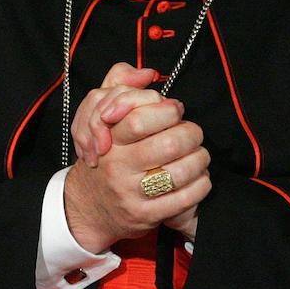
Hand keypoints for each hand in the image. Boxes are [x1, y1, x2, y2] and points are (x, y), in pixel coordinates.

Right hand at [64, 72, 211, 252]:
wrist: (88, 206)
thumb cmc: (106, 157)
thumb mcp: (102, 120)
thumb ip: (120, 88)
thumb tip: (148, 72)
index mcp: (108, 141)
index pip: (139, 119)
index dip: (166, 112)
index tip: (175, 110)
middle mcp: (117, 167)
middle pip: (169, 144)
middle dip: (191, 134)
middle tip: (192, 133)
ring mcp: (131, 193)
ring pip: (183, 170)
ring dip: (200, 159)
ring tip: (197, 156)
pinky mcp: (146, 215)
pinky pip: (188, 197)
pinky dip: (201, 184)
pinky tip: (197, 178)